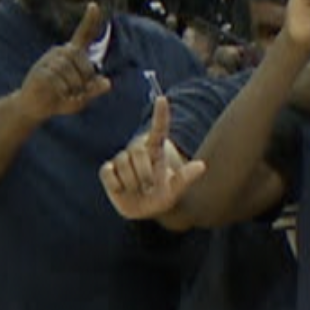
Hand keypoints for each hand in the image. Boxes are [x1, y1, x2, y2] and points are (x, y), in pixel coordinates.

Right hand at [16, 2, 112, 120]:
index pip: (83, 35)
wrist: (34, 106)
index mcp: (72, 54)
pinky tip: (55, 94)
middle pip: (85, 63)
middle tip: (76, 90)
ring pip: (73, 74)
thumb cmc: (60, 99)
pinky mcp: (40, 70)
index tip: (94, 5)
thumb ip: (95, 89)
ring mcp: (49, 60)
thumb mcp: (82, 96)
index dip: (90, 20)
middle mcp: (60, 53)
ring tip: (64, 92)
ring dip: (74, 89)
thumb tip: (108, 83)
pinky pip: (60, 82)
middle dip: (86, 80)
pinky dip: (63, 93)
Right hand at [98, 93, 205, 220]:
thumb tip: (202, 165)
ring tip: (138, 189)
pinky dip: (116, 185)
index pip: (159, 130)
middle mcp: (138, 151)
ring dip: (133, 183)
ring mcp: (121, 159)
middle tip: (150, 187)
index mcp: (156, 151)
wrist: (143, 210)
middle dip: (145, 175)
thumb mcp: (175, 190)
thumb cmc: (162, 197)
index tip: (163, 99)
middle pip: (138, 153)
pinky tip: (122, 189)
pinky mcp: (107, 170)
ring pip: (123, 165)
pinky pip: (109, 173)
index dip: (160, 115)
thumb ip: (186, 178)